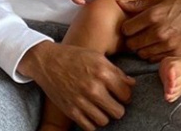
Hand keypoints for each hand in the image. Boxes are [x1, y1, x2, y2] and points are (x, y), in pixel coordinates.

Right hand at [18, 41, 134, 130]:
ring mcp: (81, 100)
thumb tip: (132, 84)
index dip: (125, 94)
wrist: (47, 61)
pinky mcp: (71, 110)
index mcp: (102, 71)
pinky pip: (90, 126)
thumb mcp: (97, 57)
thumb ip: (116, 71)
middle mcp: (93, 87)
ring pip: (105, 121)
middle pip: (118, 111)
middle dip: (117, 107)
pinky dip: (92, 122)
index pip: (126, 94)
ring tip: (100, 106)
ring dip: (104, 115)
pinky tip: (90, 111)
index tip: (120, 93)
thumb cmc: (74, 56)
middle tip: (112, 102)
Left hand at [117, 0, 180, 61]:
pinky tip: (156, 46)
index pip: (127, 29)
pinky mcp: (176, 53)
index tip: (131, 27)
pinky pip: (155, 60)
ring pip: (142, 54)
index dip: (126, 28)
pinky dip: (152, 55)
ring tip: (147, 41)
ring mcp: (167, 44)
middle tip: (137, 35)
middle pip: (132, 44)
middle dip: (132, 40)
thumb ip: (137, 5)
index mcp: (152, 16)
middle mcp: (158, 32)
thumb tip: (118, 3)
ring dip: (141, 49)